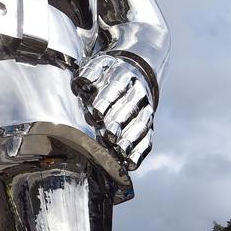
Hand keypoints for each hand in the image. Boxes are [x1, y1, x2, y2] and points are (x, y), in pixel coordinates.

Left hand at [73, 54, 153, 168]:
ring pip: (140, 126)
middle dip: (118, 122)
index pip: (116, 88)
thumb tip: (83, 81)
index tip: (96, 112)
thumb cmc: (107, 76)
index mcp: (124, 77)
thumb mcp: (98, 67)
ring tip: (120, 150)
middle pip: (129, 109)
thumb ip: (90, 73)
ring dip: (130, 139)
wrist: (135, 74)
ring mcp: (145, 111)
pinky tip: (131, 164)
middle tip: (108, 135)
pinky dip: (139, 153)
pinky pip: (146, 141)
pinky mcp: (148, 127)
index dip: (106, 100)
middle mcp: (137, 94)